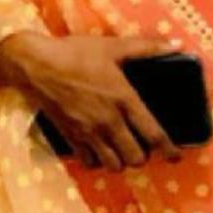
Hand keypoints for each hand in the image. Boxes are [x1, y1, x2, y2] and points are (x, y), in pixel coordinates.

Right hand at [0, 31, 185, 170]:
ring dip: (121, 162)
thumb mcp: (113, 47)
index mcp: (124, 99)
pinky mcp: (71, 137)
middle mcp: (109, 121)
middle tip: (142, 148)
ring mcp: (89, 132)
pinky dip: (97, 161)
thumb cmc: (75, 53)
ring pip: (114, 165)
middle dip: (143, 156)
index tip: (176, 157)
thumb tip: (174, 46)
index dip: (169, 151)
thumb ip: (146, 48)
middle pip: (136, 158)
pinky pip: (89, 162)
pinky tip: (98, 150)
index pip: (154, 134)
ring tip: (121, 152)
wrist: (36, 65)